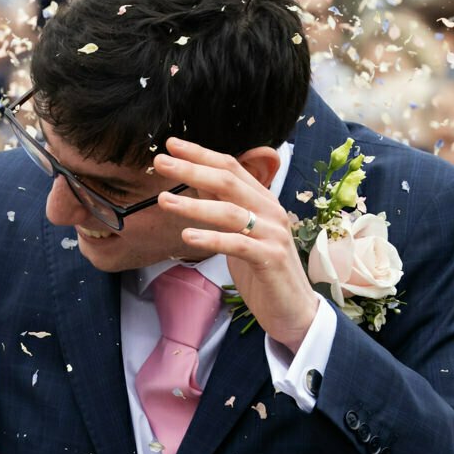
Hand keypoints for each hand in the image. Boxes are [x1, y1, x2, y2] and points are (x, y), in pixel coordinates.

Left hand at [154, 137, 320, 353]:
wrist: (293, 308)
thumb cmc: (262, 269)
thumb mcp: (239, 233)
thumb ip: (223, 208)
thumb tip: (195, 183)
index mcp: (262, 201)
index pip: (230, 168)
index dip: (201, 154)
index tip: (171, 144)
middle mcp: (270, 211)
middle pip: (229, 182)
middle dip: (192, 169)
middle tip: (160, 162)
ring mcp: (273, 234)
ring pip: (230, 211)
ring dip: (194, 204)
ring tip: (163, 200)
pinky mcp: (271, 259)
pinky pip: (237, 245)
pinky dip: (211, 239)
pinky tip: (187, 236)